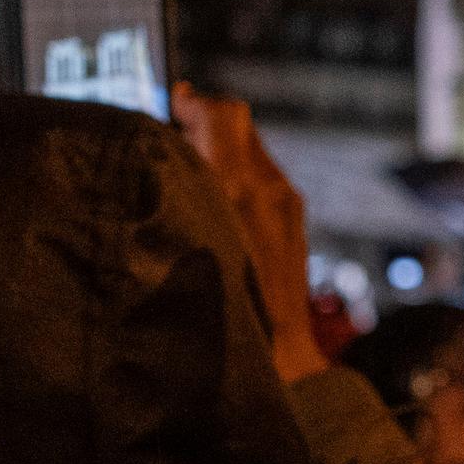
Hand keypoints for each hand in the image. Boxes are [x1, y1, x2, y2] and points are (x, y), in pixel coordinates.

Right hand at [176, 83, 324, 383]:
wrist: (278, 359)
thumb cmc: (222, 310)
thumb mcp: (188, 238)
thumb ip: (182, 181)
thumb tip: (172, 125)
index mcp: (240, 187)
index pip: (224, 114)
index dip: (193, 104)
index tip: (169, 105)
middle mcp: (271, 189)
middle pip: (239, 126)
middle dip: (205, 124)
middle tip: (170, 136)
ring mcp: (288, 206)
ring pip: (250, 152)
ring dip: (221, 151)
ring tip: (187, 173)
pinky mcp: (294, 224)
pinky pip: (263, 181)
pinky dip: (237, 178)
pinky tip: (213, 206)